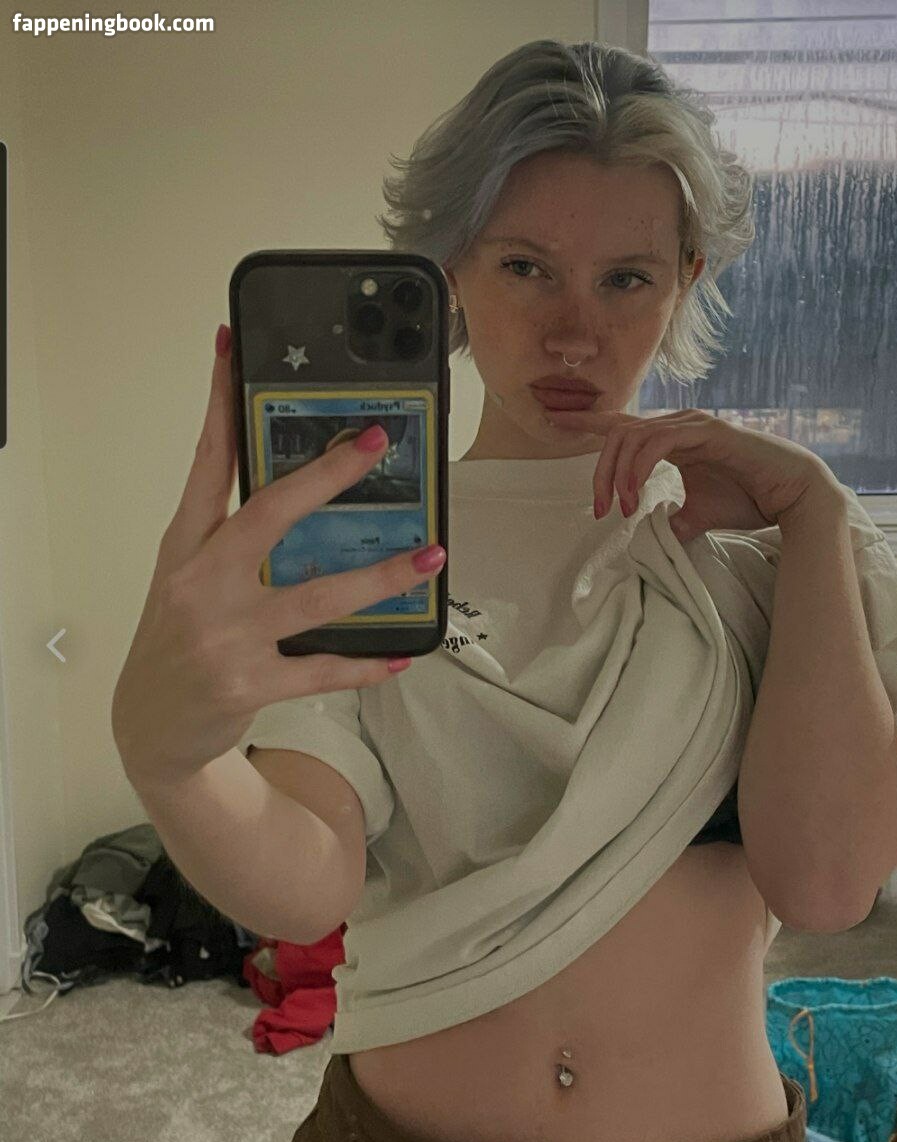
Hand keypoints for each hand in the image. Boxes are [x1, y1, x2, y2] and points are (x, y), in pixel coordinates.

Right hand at [111, 326, 446, 788]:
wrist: (152, 726)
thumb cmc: (180, 637)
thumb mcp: (188, 577)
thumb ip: (231, 535)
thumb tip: (306, 488)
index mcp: (185, 546)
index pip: (204, 462)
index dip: (218, 402)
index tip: (232, 347)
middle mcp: (202, 583)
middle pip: (268, 514)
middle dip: (326, 474)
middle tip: (376, 441)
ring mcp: (224, 635)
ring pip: (314, 595)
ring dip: (379, 576)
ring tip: (430, 556)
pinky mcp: (248, 683)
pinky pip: (321, 669)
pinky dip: (365, 664)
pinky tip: (403, 655)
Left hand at [547, 408, 842, 541]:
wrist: (792, 496)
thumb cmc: (750, 500)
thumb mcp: (699, 515)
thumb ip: (673, 520)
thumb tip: (655, 533)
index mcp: (674, 438)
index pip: (623, 425)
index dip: (588, 422)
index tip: (556, 421)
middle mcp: (679, 425)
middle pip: (618, 434)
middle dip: (599, 472)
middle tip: (597, 510)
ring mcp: (692, 424)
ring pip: (632, 437)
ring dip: (617, 476)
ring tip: (619, 509)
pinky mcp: (706, 431)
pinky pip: (656, 442)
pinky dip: (637, 469)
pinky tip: (634, 495)